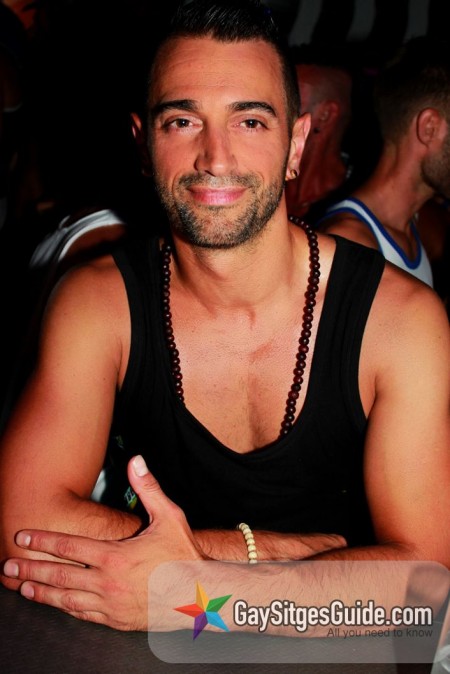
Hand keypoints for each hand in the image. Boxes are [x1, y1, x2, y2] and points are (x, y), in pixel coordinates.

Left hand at [1, 456, 204, 630]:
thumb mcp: (169, 517)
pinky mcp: (116, 620)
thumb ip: (149, 488)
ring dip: (42, 591)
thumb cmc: (184, 556)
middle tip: (8, 566)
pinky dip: (65, 608)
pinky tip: (57, 604)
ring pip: (66, 599)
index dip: (42, 540)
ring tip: (23, 587)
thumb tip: (136, 461)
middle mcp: (107, 583)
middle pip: (59, 575)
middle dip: (30, 569)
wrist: (201, 596)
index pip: (69, 547)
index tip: (22, 536)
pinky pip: (83, 615)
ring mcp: (110, 605)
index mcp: (115, 557)